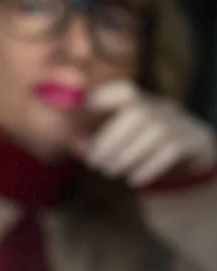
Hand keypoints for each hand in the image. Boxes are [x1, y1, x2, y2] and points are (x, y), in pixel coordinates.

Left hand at [72, 80, 215, 187]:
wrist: (187, 166)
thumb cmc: (140, 152)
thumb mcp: (117, 144)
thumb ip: (93, 143)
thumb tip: (74, 145)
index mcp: (142, 102)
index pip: (125, 91)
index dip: (104, 98)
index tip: (86, 112)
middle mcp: (163, 108)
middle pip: (138, 113)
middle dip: (111, 138)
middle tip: (95, 162)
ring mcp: (181, 123)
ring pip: (155, 131)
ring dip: (127, 154)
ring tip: (110, 171)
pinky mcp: (194, 141)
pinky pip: (172, 149)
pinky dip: (149, 165)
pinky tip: (134, 179)